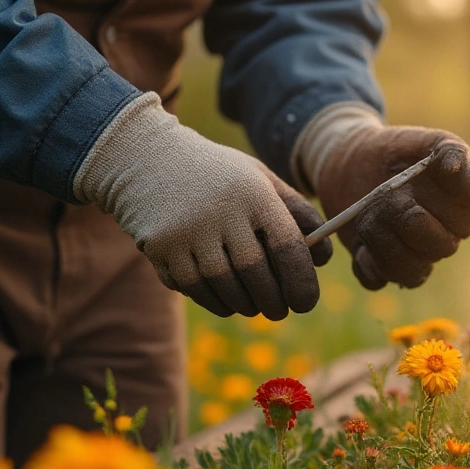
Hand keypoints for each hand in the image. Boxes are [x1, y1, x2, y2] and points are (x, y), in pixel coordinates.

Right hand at [74, 94, 332, 318]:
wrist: (146, 158)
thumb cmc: (219, 176)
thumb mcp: (261, 180)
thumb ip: (296, 213)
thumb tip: (323, 258)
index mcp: (253, 194)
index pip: (288, 247)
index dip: (302, 282)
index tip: (306, 303)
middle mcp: (220, 212)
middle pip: (256, 275)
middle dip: (273, 302)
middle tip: (280, 310)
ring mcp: (186, 232)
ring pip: (225, 288)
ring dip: (245, 305)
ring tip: (253, 305)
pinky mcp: (160, 249)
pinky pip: (195, 290)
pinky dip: (215, 302)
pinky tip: (226, 300)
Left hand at [316, 125, 469, 289]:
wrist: (352, 158)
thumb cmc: (398, 151)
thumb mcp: (428, 141)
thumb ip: (455, 155)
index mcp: (461, 211)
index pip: (463, 225)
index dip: (436, 208)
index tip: (411, 183)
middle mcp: (441, 239)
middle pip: (439, 249)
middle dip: (406, 220)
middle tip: (385, 196)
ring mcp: (411, 257)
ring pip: (410, 272)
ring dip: (383, 241)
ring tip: (368, 213)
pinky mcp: (376, 267)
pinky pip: (375, 280)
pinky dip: (364, 263)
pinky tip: (360, 241)